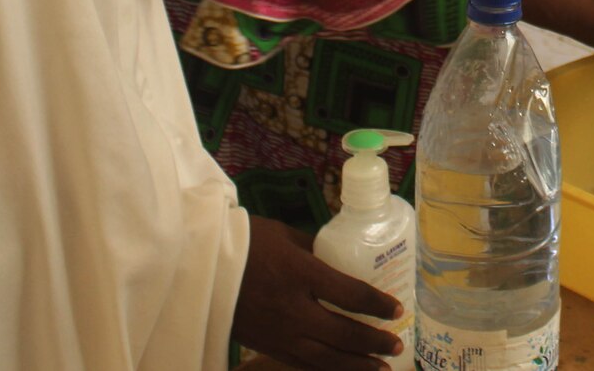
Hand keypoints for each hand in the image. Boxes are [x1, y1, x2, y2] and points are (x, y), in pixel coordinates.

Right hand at [232, 218, 402, 370]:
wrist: (197, 265)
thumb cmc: (243, 240)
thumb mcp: (284, 235)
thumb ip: (314, 249)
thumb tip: (341, 257)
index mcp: (300, 272)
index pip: (350, 294)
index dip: (378, 305)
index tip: (397, 309)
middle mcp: (292, 308)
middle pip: (343, 332)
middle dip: (374, 342)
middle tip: (397, 346)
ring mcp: (278, 332)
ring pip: (324, 358)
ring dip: (356, 365)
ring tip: (380, 369)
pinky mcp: (264, 345)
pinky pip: (301, 364)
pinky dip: (326, 370)